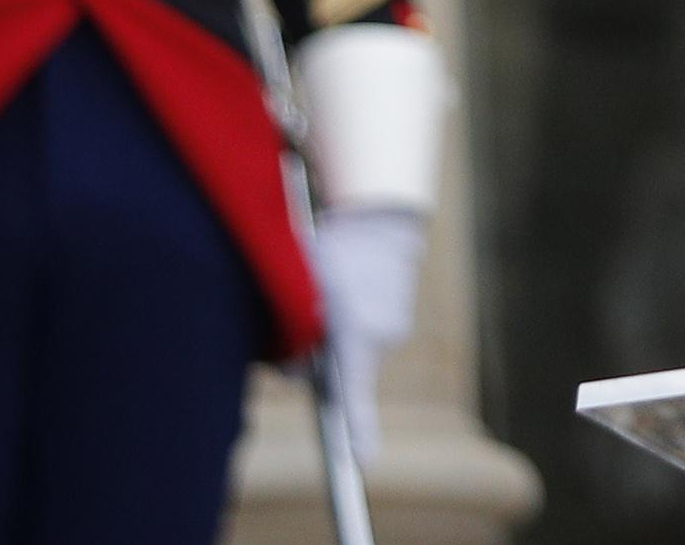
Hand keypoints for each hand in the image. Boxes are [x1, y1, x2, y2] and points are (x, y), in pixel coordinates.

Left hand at [306, 204, 426, 460]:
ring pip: (348, 356)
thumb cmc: (334, 247)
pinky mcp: (396, 323)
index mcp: (358, 330)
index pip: (352, 393)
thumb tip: (288, 368)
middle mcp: (383, 337)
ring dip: (330, 341)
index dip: (356, 433)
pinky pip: (362, 341)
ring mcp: (393, 331)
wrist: (382, 218)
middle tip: (299, 321)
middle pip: (335, 374)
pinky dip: (348, 328)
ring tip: (330, 295)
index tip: (363, 466)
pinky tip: (346, 295)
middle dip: (313, 361)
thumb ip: (292, 331)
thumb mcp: (303, 285)